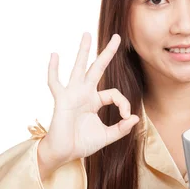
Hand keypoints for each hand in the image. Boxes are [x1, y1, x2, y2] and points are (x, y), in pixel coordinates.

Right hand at [38, 32, 139, 172]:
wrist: (64, 154)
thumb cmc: (81, 144)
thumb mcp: (107, 136)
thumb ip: (121, 129)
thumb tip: (135, 119)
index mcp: (94, 101)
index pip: (114, 94)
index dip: (124, 103)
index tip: (126, 117)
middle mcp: (84, 93)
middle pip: (97, 68)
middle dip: (107, 53)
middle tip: (117, 36)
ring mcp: (72, 94)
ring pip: (79, 68)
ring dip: (83, 51)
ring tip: (87, 34)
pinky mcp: (62, 100)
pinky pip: (55, 82)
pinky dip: (54, 69)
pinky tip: (55, 55)